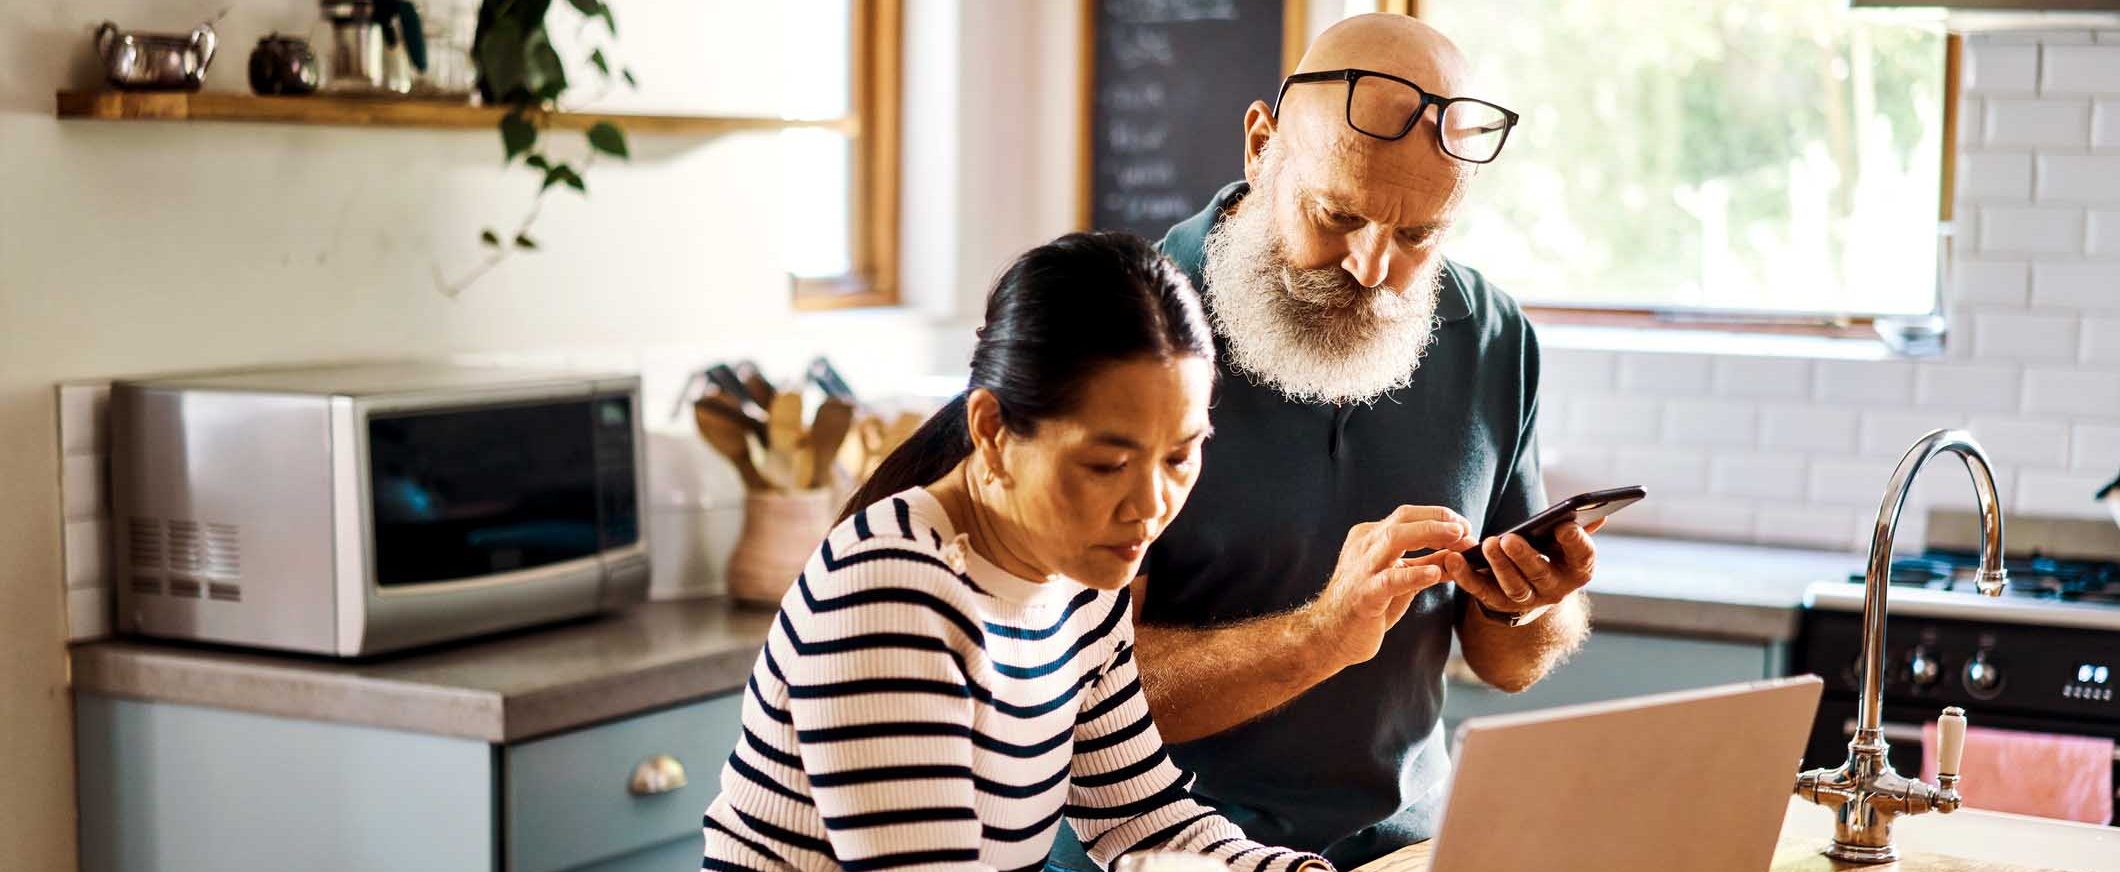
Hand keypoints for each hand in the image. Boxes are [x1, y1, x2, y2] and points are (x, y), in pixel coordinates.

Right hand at [1305, 505, 1476, 670]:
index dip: (1438, 516)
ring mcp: (1362, 569)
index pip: (1407, 516)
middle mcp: (1364, 546)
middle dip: (1437, 519)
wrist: (1330, 637)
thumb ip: (1427, 563)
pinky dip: (1414, 574)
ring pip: (1394, 539)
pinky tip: (1434, 573)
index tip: (1464, 526)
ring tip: (1457, 538)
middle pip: (1403, 519)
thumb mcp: (1401, 579)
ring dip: (1429, 533)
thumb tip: (1459, 553)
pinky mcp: (1364, 594)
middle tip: (1465, 528)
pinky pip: (1390, 579)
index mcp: (1370, 538)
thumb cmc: (1367, 606)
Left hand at [1443, 519, 1604, 621]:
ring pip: (1513, 588)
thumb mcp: (1567, 544)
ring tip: (1488, 544)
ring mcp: (1526, 600)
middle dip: (1525, 556)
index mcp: (1577, 570)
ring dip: (1499, 566)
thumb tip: (1598, 513)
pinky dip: (1465, 576)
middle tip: (1509, 538)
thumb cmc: (1551, 555)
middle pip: (1540, 574)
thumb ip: (1578, 530)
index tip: (1564, 526)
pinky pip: (1480, 591)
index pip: (1583, 557)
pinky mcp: (1497, 604)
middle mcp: (1555, 589)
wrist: (1533, 591)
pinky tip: (1453, 558)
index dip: (1576, 543)